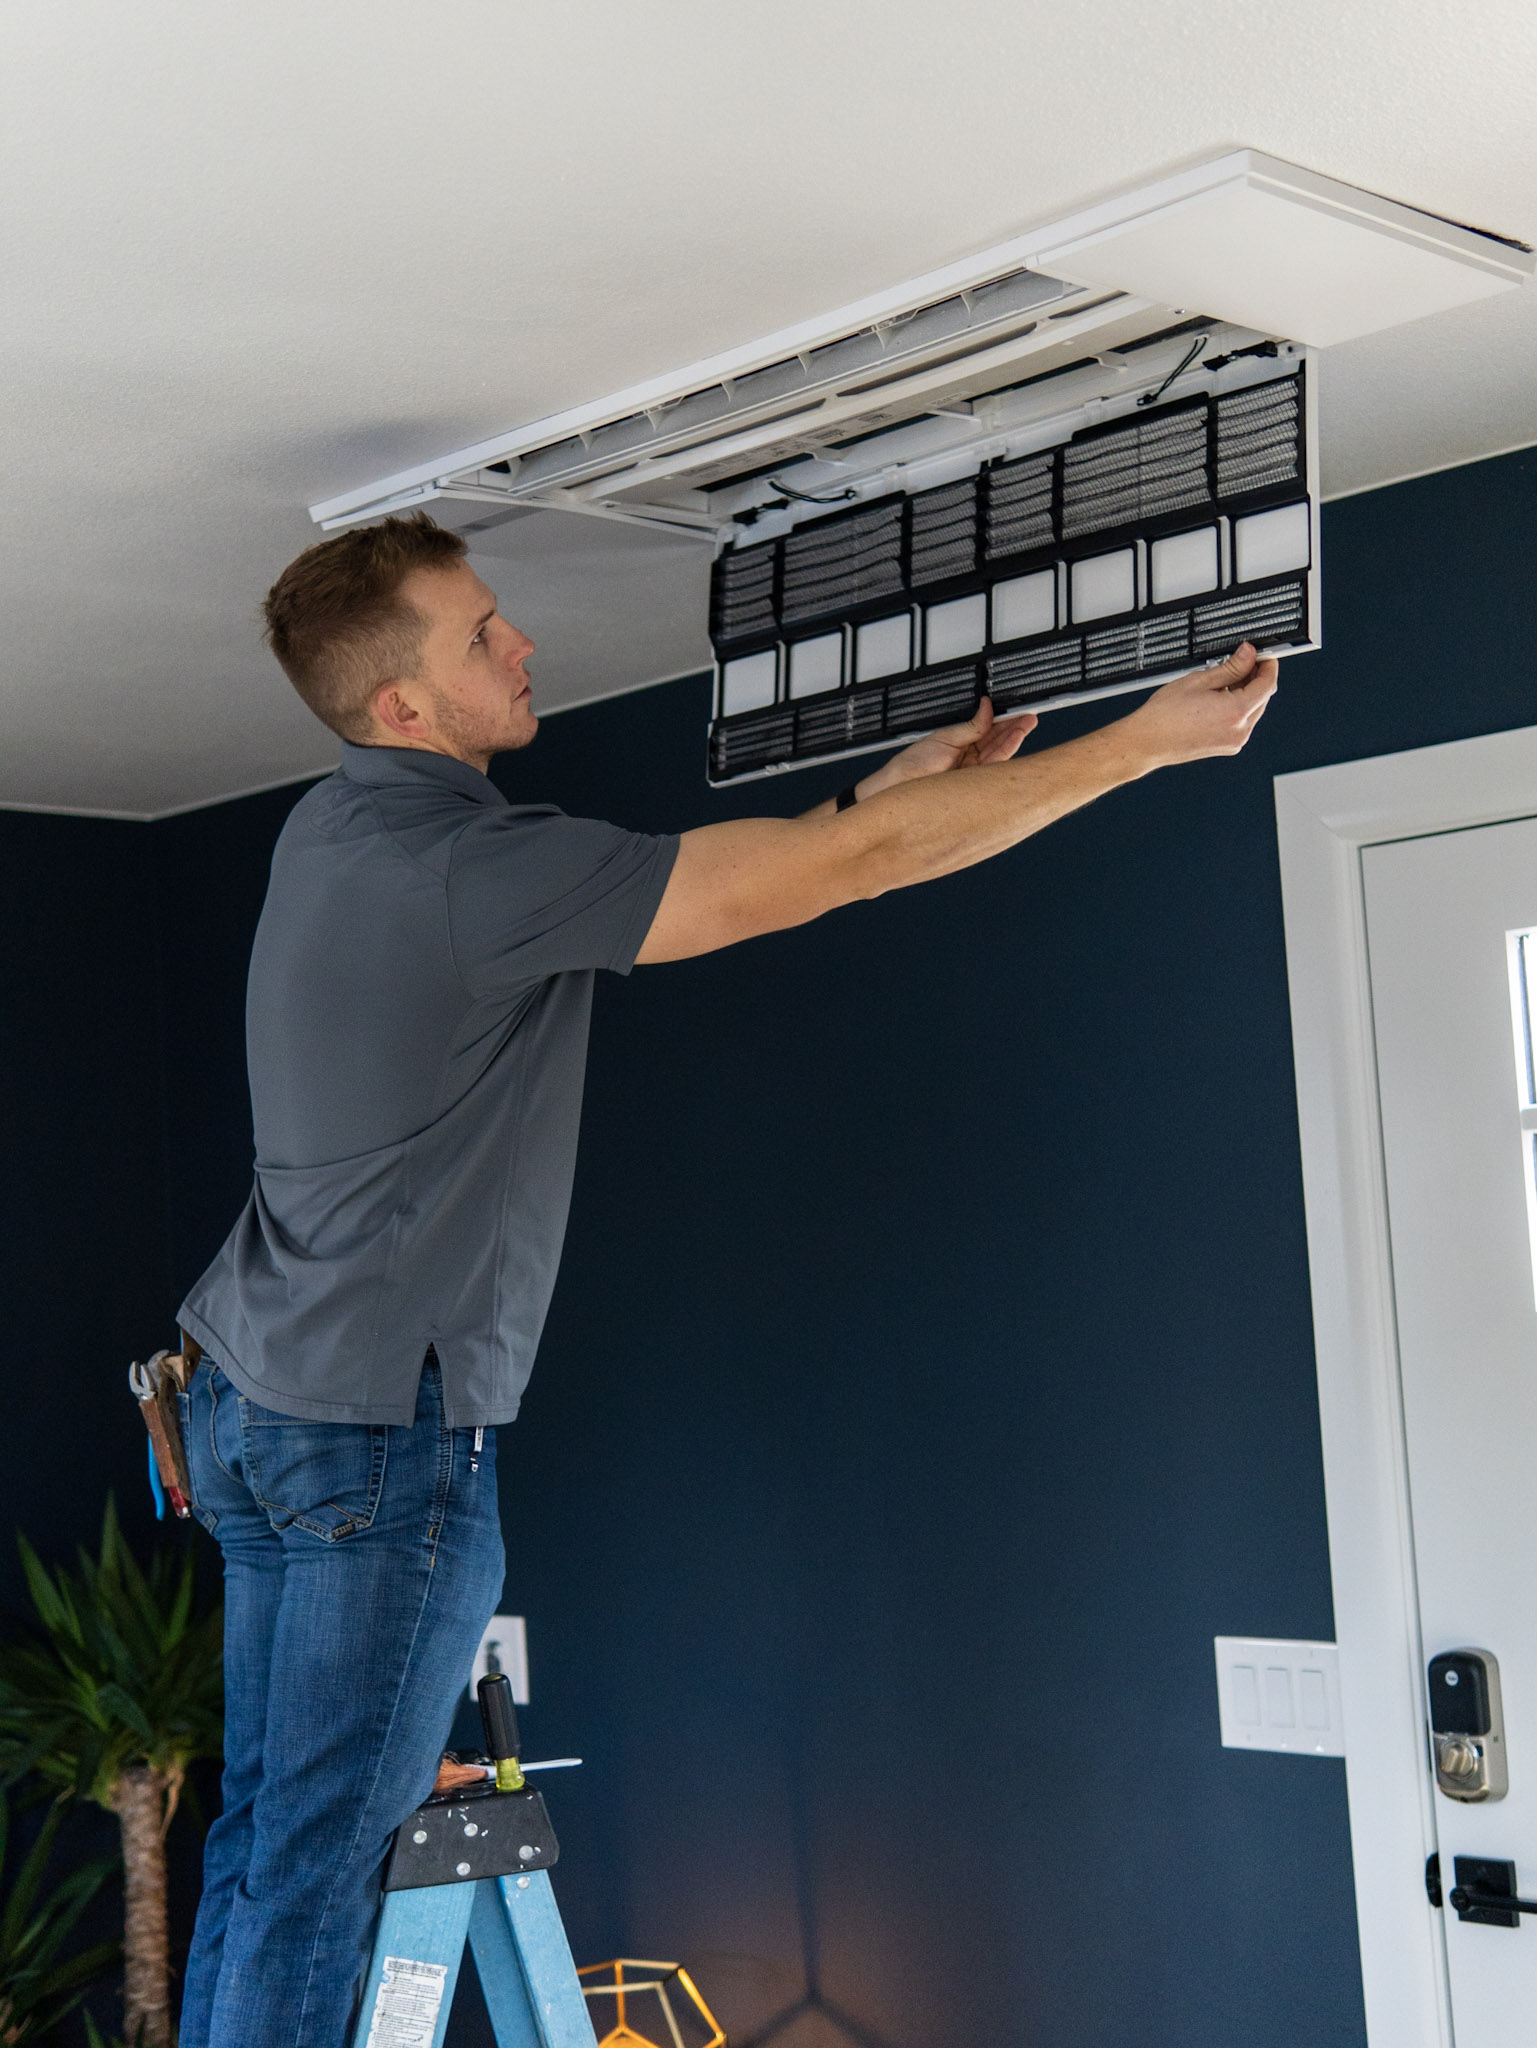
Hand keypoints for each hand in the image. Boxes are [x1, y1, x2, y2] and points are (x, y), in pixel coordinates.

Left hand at [858, 696, 1037, 794]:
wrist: (898, 787)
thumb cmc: (912, 765)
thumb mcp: (944, 738)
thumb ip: (970, 727)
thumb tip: (986, 707)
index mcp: (961, 745)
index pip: (987, 730)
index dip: (1003, 719)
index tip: (1015, 709)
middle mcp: (969, 759)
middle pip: (997, 741)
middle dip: (1014, 727)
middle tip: (1029, 715)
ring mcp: (972, 772)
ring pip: (1000, 753)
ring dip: (1014, 737)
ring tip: (1027, 722)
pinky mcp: (974, 783)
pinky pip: (995, 766)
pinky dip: (1006, 751)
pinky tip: (1015, 738)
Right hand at [1115, 643, 1277, 767]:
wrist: (1147, 741)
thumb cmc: (1164, 716)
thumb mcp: (1200, 680)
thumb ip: (1231, 667)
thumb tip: (1247, 655)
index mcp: (1236, 712)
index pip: (1267, 684)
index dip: (1268, 665)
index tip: (1263, 654)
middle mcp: (1240, 730)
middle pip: (1263, 697)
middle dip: (1256, 677)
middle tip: (1243, 661)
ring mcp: (1234, 741)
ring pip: (1253, 710)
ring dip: (1247, 692)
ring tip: (1225, 679)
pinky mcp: (1227, 747)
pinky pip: (1242, 722)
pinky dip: (1238, 707)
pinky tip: (1220, 697)